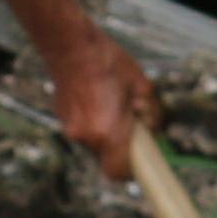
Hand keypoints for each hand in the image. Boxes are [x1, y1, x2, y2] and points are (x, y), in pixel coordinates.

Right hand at [46, 24, 150, 178]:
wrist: (69, 45)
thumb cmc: (108, 62)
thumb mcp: (142, 85)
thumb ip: (152, 113)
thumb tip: (154, 128)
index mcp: (107, 132)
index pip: (118, 172)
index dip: (130, 171)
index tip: (141, 161)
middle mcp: (86, 137)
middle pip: (107, 158)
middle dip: (121, 148)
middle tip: (132, 127)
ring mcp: (71, 129)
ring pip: (95, 145)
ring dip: (106, 134)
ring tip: (113, 107)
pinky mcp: (62, 119)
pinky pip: (83, 131)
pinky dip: (93, 124)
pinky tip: (98, 100)